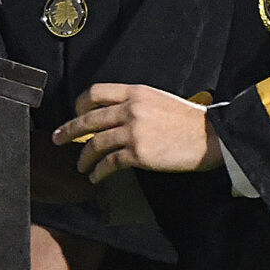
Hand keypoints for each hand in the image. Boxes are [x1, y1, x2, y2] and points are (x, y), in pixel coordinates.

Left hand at [53, 83, 222, 183]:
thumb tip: (114, 117)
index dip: (80, 104)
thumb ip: (136, 104)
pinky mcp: (139, 154)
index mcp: (136, 92)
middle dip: (69, 130)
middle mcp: (131, 109)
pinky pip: (110, 163)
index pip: (96, 92)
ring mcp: (134, 131)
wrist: (210, 136)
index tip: (76, 114)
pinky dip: (99, 171)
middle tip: (58, 138)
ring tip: (81, 165)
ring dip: (84, 156)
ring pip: (96, 143)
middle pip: (89, 119)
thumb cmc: (188, 120)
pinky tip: (96, 177)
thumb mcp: (159, 99)